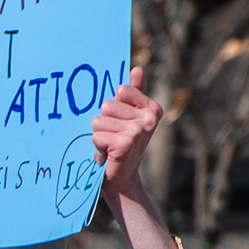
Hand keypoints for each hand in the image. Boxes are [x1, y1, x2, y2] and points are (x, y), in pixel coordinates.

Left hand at [86, 81, 182, 248]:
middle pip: (107, 105)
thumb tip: (136, 68)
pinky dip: (97, 147)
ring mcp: (138, 131)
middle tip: (113, 138)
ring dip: (99, 136)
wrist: (121, 179)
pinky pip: (96, 135)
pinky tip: (108, 155)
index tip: (120, 122)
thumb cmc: (121, 146)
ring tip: (109, 147)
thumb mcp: (128, 118)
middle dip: (104, 123)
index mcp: (152, 108)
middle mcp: (149, 118)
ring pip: (99, 121)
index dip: (113, 107)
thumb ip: (134, 93)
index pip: (120, 90)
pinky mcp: (124, 143)